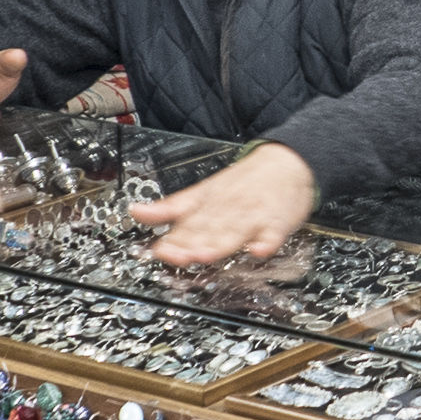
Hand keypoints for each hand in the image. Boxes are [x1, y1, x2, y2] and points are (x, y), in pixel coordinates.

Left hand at [127, 143, 316, 264]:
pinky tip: (260, 250)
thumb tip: (134, 212)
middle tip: (178, 257)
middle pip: (209, 230)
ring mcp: (253, 216)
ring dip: (221, 244)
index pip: (187, 225)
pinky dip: (266, 242)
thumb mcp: (201, 191)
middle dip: (192, 244)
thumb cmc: (243, 183)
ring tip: (206, 255)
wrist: (286, 162)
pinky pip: (272, 234)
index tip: (159, 251)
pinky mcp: (277, 222)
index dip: (173, 240)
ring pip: (235, 232)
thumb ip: (169, 207)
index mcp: (208, 204)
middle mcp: (227, 211)